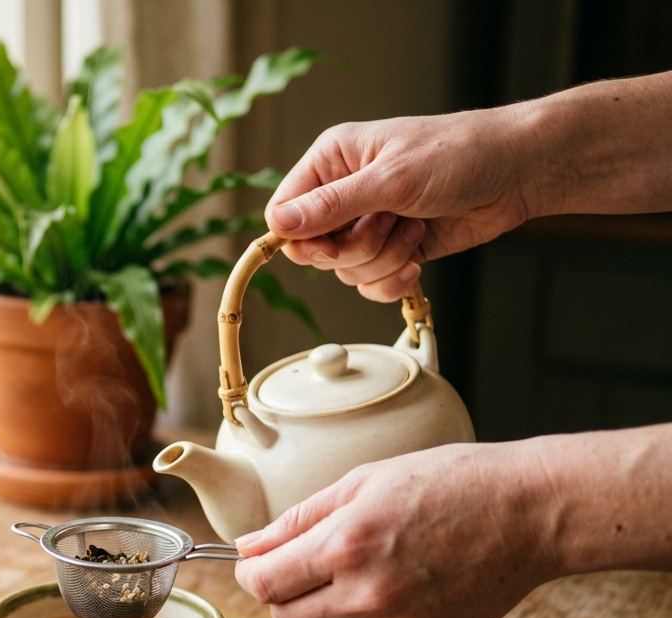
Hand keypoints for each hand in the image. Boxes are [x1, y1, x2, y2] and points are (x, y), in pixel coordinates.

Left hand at [233, 442, 559, 617]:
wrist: (528, 512)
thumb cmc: (449, 484)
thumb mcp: (363, 481)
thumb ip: (298, 519)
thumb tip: (248, 546)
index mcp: (346, 545)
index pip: (265, 582)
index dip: (250, 573)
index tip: (256, 563)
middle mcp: (367, 593)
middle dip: (279, 594)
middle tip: (296, 569)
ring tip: (337, 584)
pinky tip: (369, 602)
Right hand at [264, 107, 534, 299]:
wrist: (518, 173)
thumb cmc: (461, 153)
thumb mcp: (391, 178)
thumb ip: (331, 206)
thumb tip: (279, 225)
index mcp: (333, 161)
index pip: (285, 212)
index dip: (301, 238)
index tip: (329, 245)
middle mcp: (344, 193)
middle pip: (314, 250)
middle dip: (354, 249)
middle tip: (386, 226)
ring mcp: (368, 224)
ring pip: (344, 271)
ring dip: (382, 260)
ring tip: (413, 230)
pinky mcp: (392, 249)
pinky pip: (370, 283)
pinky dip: (393, 279)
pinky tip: (417, 257)